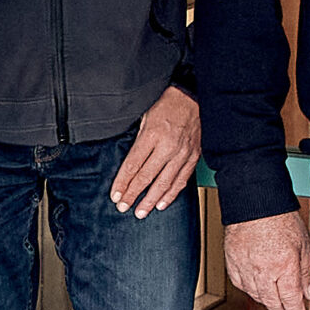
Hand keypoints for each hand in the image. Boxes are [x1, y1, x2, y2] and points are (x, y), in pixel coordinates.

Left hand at [111, 86, 199, 217]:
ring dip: (151, 200)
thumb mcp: (145, 117)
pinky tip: (161, 203)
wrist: (192, 97)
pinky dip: (171, 194)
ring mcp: (182, 153)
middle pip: (146, 177)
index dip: (122, 183)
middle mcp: (168, 146)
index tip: (115, 195)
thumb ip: (138, 141)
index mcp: (152, 135)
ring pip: (164, 183)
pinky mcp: (193, 157)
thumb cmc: (167, 105)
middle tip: (123, 207)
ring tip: (140, 212)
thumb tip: (128, 164)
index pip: (133, 165)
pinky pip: (181, 180)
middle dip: (133, 195)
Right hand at [224, 208, 309, 309]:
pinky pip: (241, 285)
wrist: (255, 201)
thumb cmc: (280, 218)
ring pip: (256, 297)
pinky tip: (258, 286)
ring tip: (275, 298)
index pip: (291, 302)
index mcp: (285, 267)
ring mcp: (245, 268)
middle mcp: (264, 271)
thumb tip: (309, 294)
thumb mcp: (303, 245)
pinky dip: (251, 289)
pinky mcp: (232, 262)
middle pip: (273, 304)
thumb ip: (306, 273)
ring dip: (268, 301)